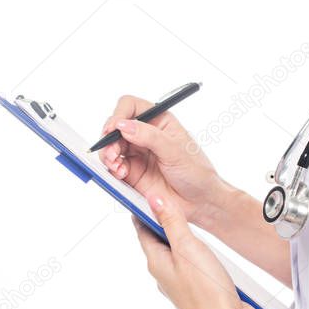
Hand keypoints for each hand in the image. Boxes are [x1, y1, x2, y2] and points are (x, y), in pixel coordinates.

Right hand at [98, 94, 231, 226]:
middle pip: (116, 127)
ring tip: (116, 165)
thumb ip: (150, 136)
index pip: (131, 106)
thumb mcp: (176, 151)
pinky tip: (121, 174)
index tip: (114, 128)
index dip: (119, 114)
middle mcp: (145, 135)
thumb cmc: (196, 172)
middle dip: (110, 139)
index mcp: (159, 121)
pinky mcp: (131, 172)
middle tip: (113, 152)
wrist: (200, 202)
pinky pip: (113, 166)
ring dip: (108, 154)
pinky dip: (111, 169)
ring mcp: (137, 153)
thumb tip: (124, 125)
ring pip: (111, 146)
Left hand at [132, 192, 258, 308]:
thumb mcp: (188, 247)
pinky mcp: (196, 292)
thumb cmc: (207, 291)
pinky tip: (203, 252)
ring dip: (178, 238)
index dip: (143, 211)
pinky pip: (188, 266)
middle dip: (161, 222)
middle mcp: (164, 275)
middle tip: (168, 202)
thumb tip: (153, 200)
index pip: (142, 230)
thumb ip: (171, 222)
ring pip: (174, 255)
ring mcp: (179, 285)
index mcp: (156, 263)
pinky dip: (192, 254)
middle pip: (157, 242)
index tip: (146, 195)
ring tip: (185, 223)